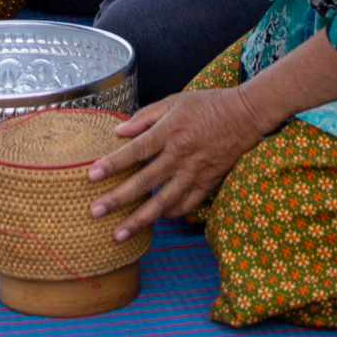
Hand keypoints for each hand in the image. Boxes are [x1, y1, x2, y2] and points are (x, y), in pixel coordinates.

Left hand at [86, 89, 264, 237]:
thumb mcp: (174, 101)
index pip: (135, 150)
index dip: (113, 163)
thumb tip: (119, 132)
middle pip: (144, 181)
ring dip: (139, 220)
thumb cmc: (206, 104)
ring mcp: (194, 173)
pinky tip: (155, 221)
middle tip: (95, 212)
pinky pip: (186, 206)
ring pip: (163, 202)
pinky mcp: (208, 184)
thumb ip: (145, 117)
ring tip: (119, 234)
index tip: (92, 175)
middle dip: (118, 199)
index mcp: (169, 131)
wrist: (244, 115)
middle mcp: (180, 155)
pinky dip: (169, 215)